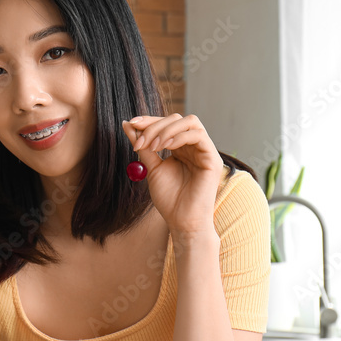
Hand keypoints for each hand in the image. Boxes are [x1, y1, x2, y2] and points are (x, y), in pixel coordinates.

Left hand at [121, 114, 222, 236]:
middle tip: (140, 142)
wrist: (182, 221)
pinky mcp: (213, 158)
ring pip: (190, 122)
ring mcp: (205, 151)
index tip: (131, 124)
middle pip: (177, 119)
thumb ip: (143, 147)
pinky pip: (198, 135)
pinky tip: (166, 147)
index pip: (167, 123)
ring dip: (166, 130)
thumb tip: (128, 125)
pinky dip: (179, 136)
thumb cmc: (169, 199)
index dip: (149, 121)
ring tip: (152, 146)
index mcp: (180, 148)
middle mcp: (194, 146)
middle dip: (154, 125)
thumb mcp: (152, 168)